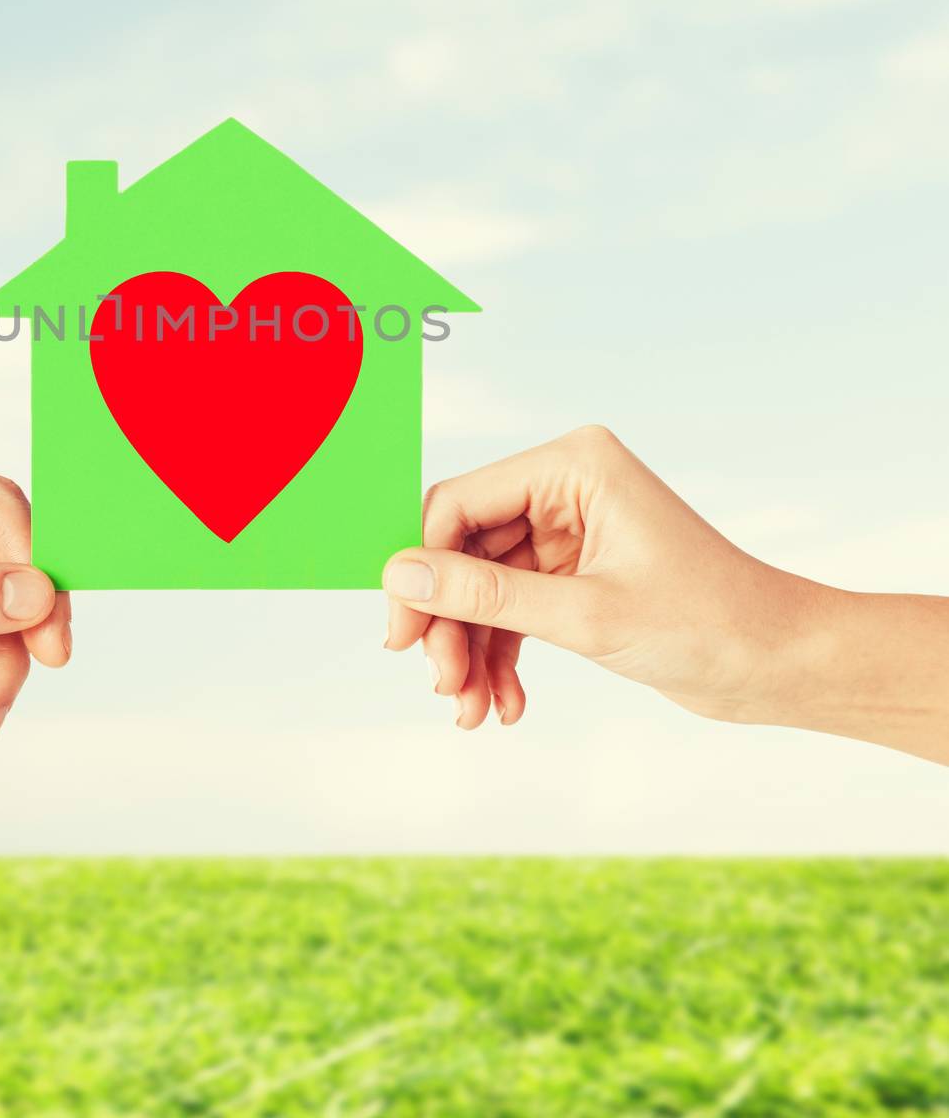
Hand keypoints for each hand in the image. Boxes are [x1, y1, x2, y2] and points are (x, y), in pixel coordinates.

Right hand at [383, 425, 948, 762]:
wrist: (781, 666)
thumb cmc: (707, 624)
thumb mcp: (585, 616)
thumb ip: (485, 597)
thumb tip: (398, 578)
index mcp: (572, 466)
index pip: (460, 505)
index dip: (422, 570)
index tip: (403, 636)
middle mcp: (565, 487)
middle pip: (465, 549)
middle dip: (451, 624)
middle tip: (442, 685)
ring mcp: (570, 530)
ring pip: (484, 587)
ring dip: (472, 650)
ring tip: (473, 712)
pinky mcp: (576, 571)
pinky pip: (514, 608)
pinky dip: (503, 656)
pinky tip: (505, 705)